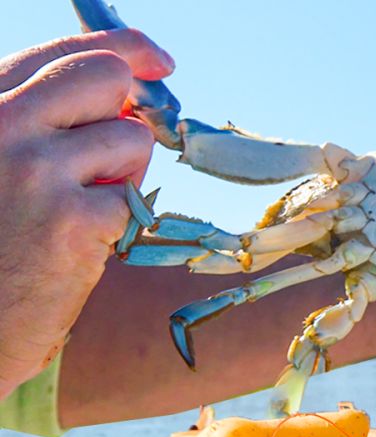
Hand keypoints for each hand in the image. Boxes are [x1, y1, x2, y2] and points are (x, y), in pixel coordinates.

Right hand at [0, 29, 168, 396]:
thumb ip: (38, 118)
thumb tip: (123, 89)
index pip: (60, 54)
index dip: (122, 48)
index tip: (156, 59)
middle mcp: (0, 124)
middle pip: (106, 78)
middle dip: (129, 107)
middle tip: (122, 143)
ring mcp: (36, 170)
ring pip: (131, 139)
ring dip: (123, 175)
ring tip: (78, 209)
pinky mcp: (73, 221)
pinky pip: (134, 200)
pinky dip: (118, 221)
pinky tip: (79, 243)